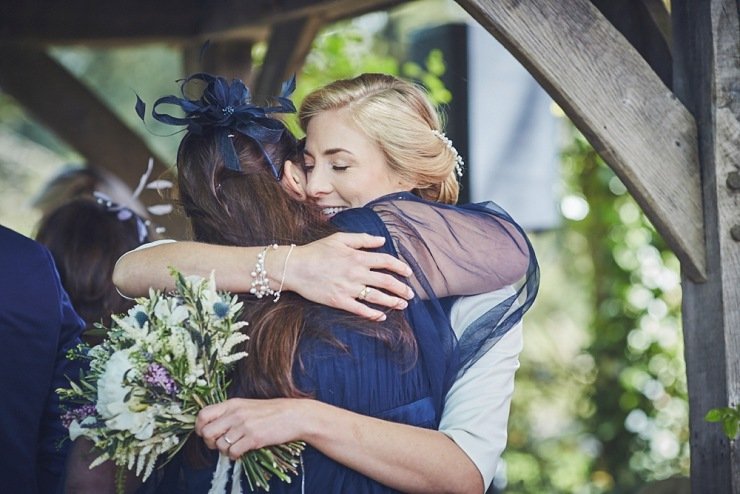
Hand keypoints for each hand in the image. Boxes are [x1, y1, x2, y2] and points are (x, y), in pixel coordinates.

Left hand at [195, 398, 304, 460]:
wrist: (293, 415)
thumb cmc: (270, 412)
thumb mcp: (246, 406)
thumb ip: (229, 413)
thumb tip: (212, 428)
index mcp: (232, 404)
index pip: (202, 415)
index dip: (199, 427)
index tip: (206, 434)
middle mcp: (235, 413)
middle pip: (206, 433)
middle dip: (210, 443)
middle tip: (221, 444)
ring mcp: (244, 426)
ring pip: (219, 445)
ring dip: (225, 451)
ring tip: (236, 448)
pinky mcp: (253, 438)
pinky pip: (233, 453)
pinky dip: (235, 456)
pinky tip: (243, 452)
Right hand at [287, 233, 413, 320]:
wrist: (295, 267)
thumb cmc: (316, 251)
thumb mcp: (339, 238)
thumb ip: (362, 238)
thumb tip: (381, 240)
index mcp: (357, 257)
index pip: (386, 261)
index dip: (401, 267)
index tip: (409, 272)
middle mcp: (356, 273)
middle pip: (386, 281)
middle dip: (401, 288)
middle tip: (410, 294)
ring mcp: (348, 288)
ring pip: (377, 297)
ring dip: (392, 302)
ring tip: (402, 305)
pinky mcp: (339, 301)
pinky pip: (360, 309)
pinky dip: (373, 314)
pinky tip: (381, 316)